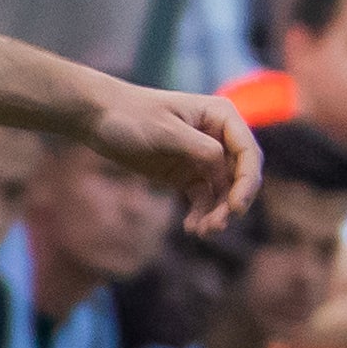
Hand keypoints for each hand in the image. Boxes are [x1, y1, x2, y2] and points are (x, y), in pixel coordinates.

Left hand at [89, 84, 261, 232]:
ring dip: (218, 213)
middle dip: (233, 202)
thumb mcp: (165, 130)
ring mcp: (204, 157)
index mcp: (221, 116)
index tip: (235, 208)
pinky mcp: (188, 174)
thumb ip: (200, 149)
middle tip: (217, 226)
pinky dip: (201, 214)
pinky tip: (191, 228)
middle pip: (241, 175)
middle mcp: (219, 136)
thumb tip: (225, 173)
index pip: (248, 152)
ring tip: (203, 232)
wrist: (98, 119)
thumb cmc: (131, 115)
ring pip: (224, 191)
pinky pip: (204, 198)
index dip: (247, 182)